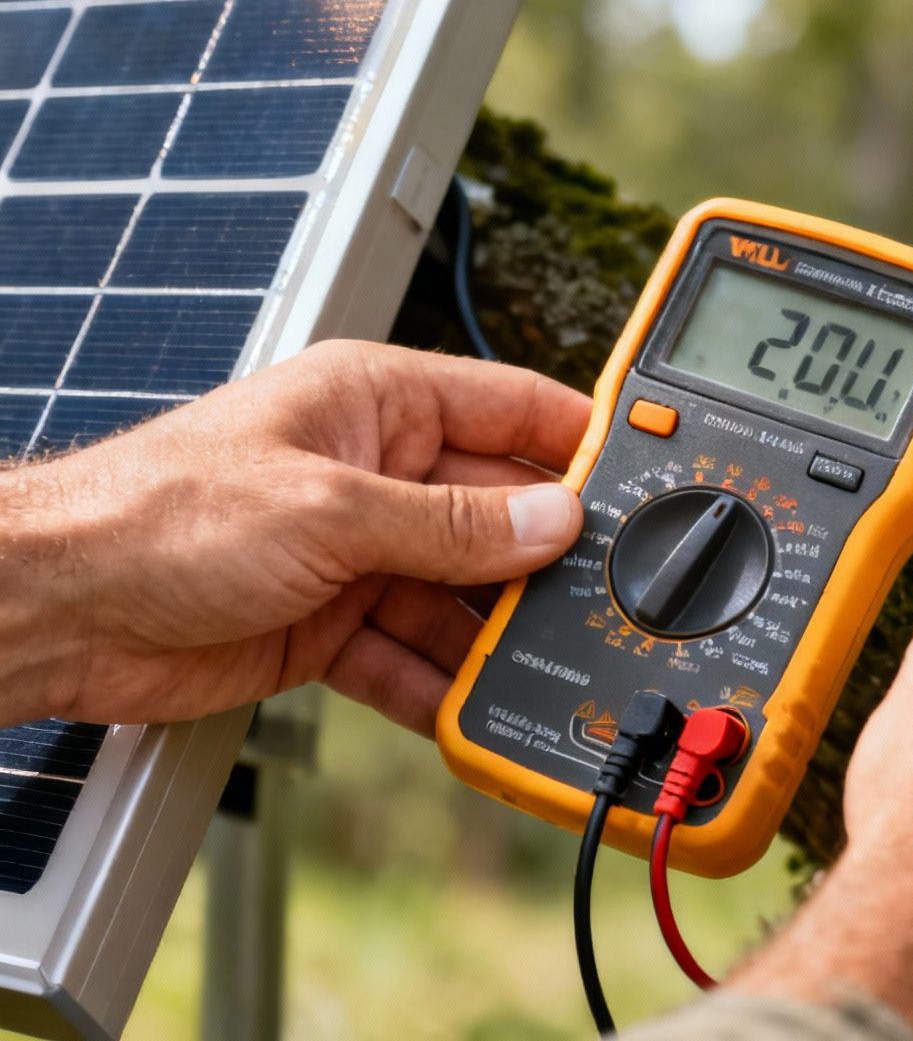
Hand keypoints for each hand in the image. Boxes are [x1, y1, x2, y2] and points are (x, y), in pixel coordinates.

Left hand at [0, 340, 590, 733]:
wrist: (55, 610)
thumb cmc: (156, 515)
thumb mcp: (331, 510)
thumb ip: (452, 526)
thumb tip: (552, 523)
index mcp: (380, 403)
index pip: (514, 410)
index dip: (582, 443)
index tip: (651, 480)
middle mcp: (377, 472)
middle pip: (498, 515)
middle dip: (547, 561)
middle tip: (609, 599)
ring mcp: (356, 552)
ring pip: (462, 594)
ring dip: (496, 635)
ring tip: (548, 667)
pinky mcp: (329, 623)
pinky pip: (410, 654)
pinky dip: (439, 685)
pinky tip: (472, 711)